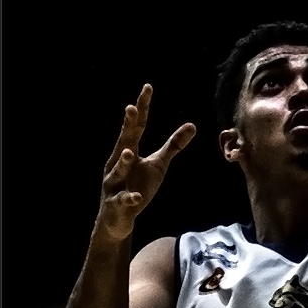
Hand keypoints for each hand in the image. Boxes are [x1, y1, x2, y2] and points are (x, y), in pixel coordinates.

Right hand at [97, 84, 195, 241]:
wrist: (117, 219)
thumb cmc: (137, 185)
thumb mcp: (158, 164)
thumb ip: (173, 145)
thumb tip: (193, 125)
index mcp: (128, 150)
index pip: (137, 125)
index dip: (143, 107)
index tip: (148, 87)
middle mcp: (117, 163)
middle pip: (125, 140)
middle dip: (128, 125)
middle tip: (131, 108)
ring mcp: (114, 183)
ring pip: (118, 170)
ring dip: (122, 161)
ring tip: (129, 152)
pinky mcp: (116, 203)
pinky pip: (123, 200)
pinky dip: (129, 198)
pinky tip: (136, 197)